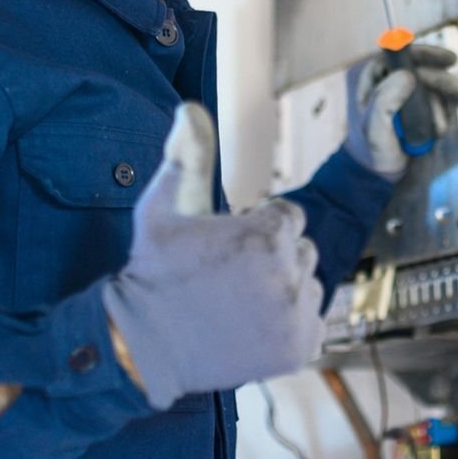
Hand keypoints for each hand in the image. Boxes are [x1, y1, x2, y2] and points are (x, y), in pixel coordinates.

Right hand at [103, 102, 323, 410]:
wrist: (144, 350)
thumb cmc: (151, 276)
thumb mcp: (160, 209)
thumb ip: (185, 156)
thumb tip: (189, 108)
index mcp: (264, 235)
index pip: (288, 218)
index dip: (257, 228)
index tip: (230, 246)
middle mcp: (289, 274)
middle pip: (301, 252)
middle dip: (274, 258)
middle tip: (231, 278)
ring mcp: (297, 315)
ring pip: (309, 287)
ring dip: (284, 291)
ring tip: (239, 305)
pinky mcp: (300, 349)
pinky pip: (313, 325)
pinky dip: (291, 327)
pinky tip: (252, 329)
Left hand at [344, 44, 457, 180]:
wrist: (385, 176)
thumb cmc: (373, 149)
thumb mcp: (373, 128)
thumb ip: (385, 101)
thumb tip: (409, 75)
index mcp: (378, 78)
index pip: (403, 55)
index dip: (425, 54)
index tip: (446, 60)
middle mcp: (399, 82)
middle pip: (426, 68)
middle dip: (442, 80)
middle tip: (456, 93)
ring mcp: (417, 96)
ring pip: (440, 85)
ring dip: (447, 101)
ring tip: (439, 127)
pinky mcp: (431, 110)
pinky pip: (447, 103)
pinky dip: (448, 114)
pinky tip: (439, 131)